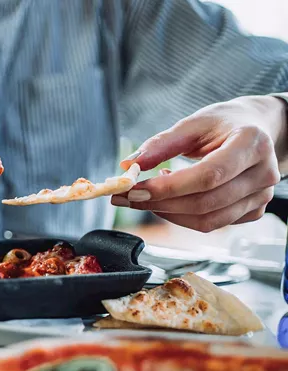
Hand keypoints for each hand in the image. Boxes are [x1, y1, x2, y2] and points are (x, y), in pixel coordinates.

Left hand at [111, 96, 284, 232]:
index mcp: (251, 143)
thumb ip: (161, 144)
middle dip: (159, 203)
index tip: (134, 189)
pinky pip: (212, 224)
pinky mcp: (254, 211)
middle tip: (128, 197)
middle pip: (205, 202)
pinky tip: (174, 197)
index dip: (168, 187)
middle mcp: (263, 173)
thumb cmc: (225, 124)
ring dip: (168, 212)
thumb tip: (130, 165)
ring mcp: (262, 196)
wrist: (258, 130)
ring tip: (150, 193)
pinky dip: (183, 217)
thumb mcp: (194, 124)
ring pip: (207, 220)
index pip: (208, 176)